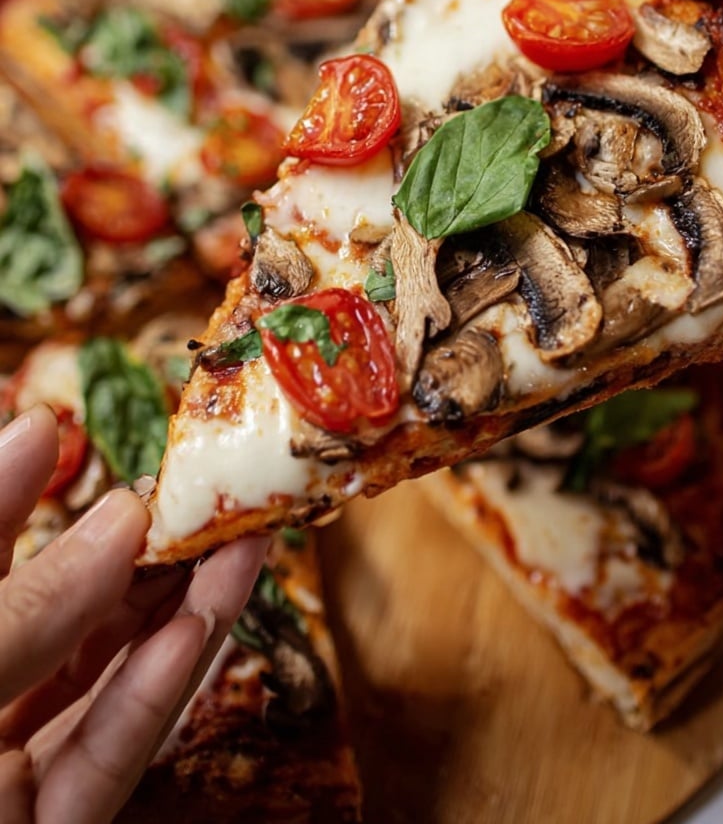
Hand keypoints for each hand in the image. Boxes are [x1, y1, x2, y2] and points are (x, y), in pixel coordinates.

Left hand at [0, 405, 268, 823]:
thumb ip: (21, 616)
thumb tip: (119, 521)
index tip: (49, 424)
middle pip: (47, 616)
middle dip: (123, 550)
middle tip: (190, 486)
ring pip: (95, 682)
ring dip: (173, 614)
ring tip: (239, 541)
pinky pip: (106, 761)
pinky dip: (156, 698)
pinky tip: (202, 634)